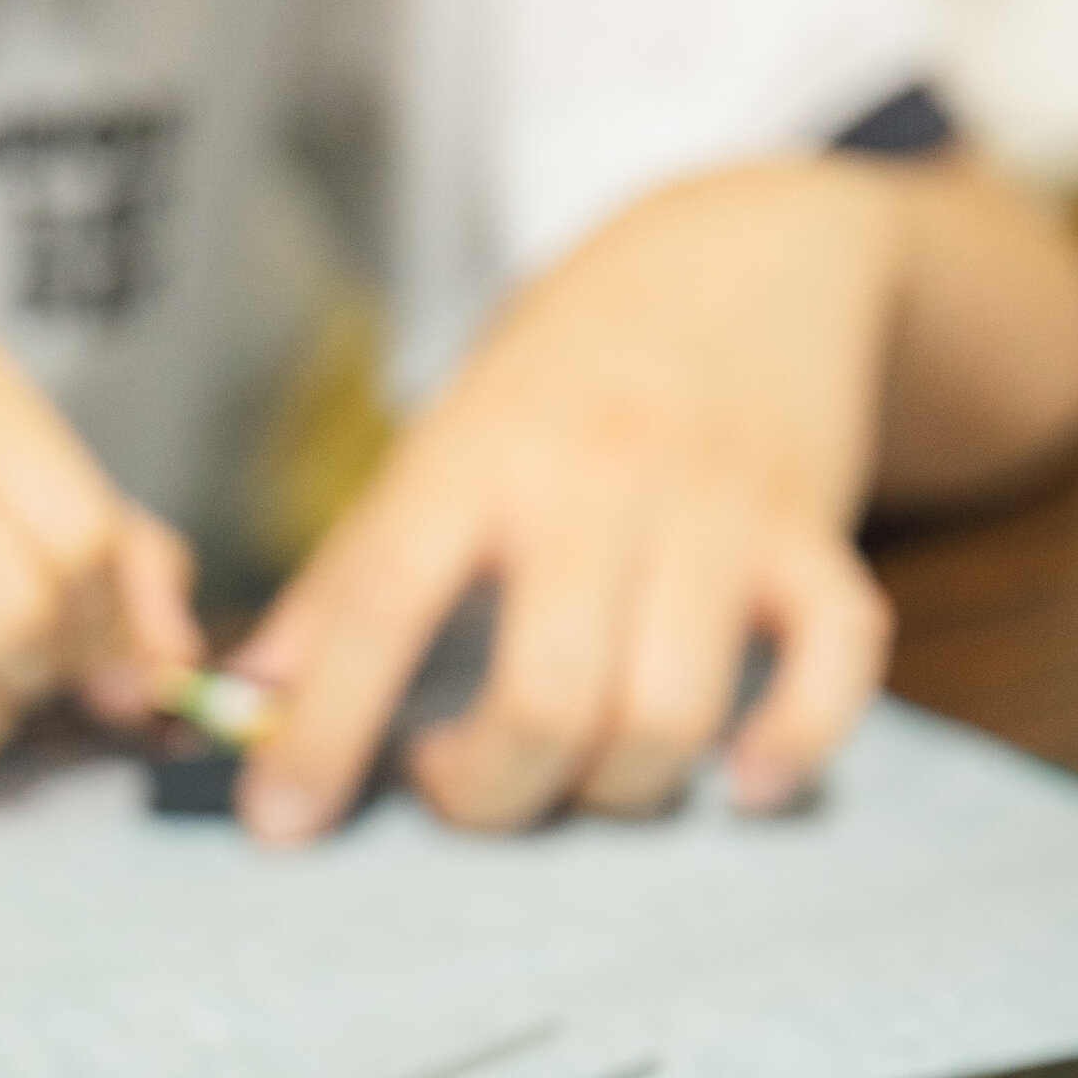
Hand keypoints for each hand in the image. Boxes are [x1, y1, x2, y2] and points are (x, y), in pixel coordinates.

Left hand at [233, 160, 905, 839]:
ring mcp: (721, 514)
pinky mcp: (818, 540)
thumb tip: (244, 705)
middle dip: (487, 793)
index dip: (324, 728)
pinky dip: (793, 745)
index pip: (383, 604)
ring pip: (672, 714)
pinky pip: (833, 668)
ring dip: (611, 790)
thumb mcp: (436, 446)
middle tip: (451, 782)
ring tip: (567, 770)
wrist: (745, 254)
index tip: (280, 824)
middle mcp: (602, 481)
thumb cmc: (564, 379)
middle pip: (545, 697)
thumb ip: (344, 582)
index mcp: (481, 454)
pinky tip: (742, 781)